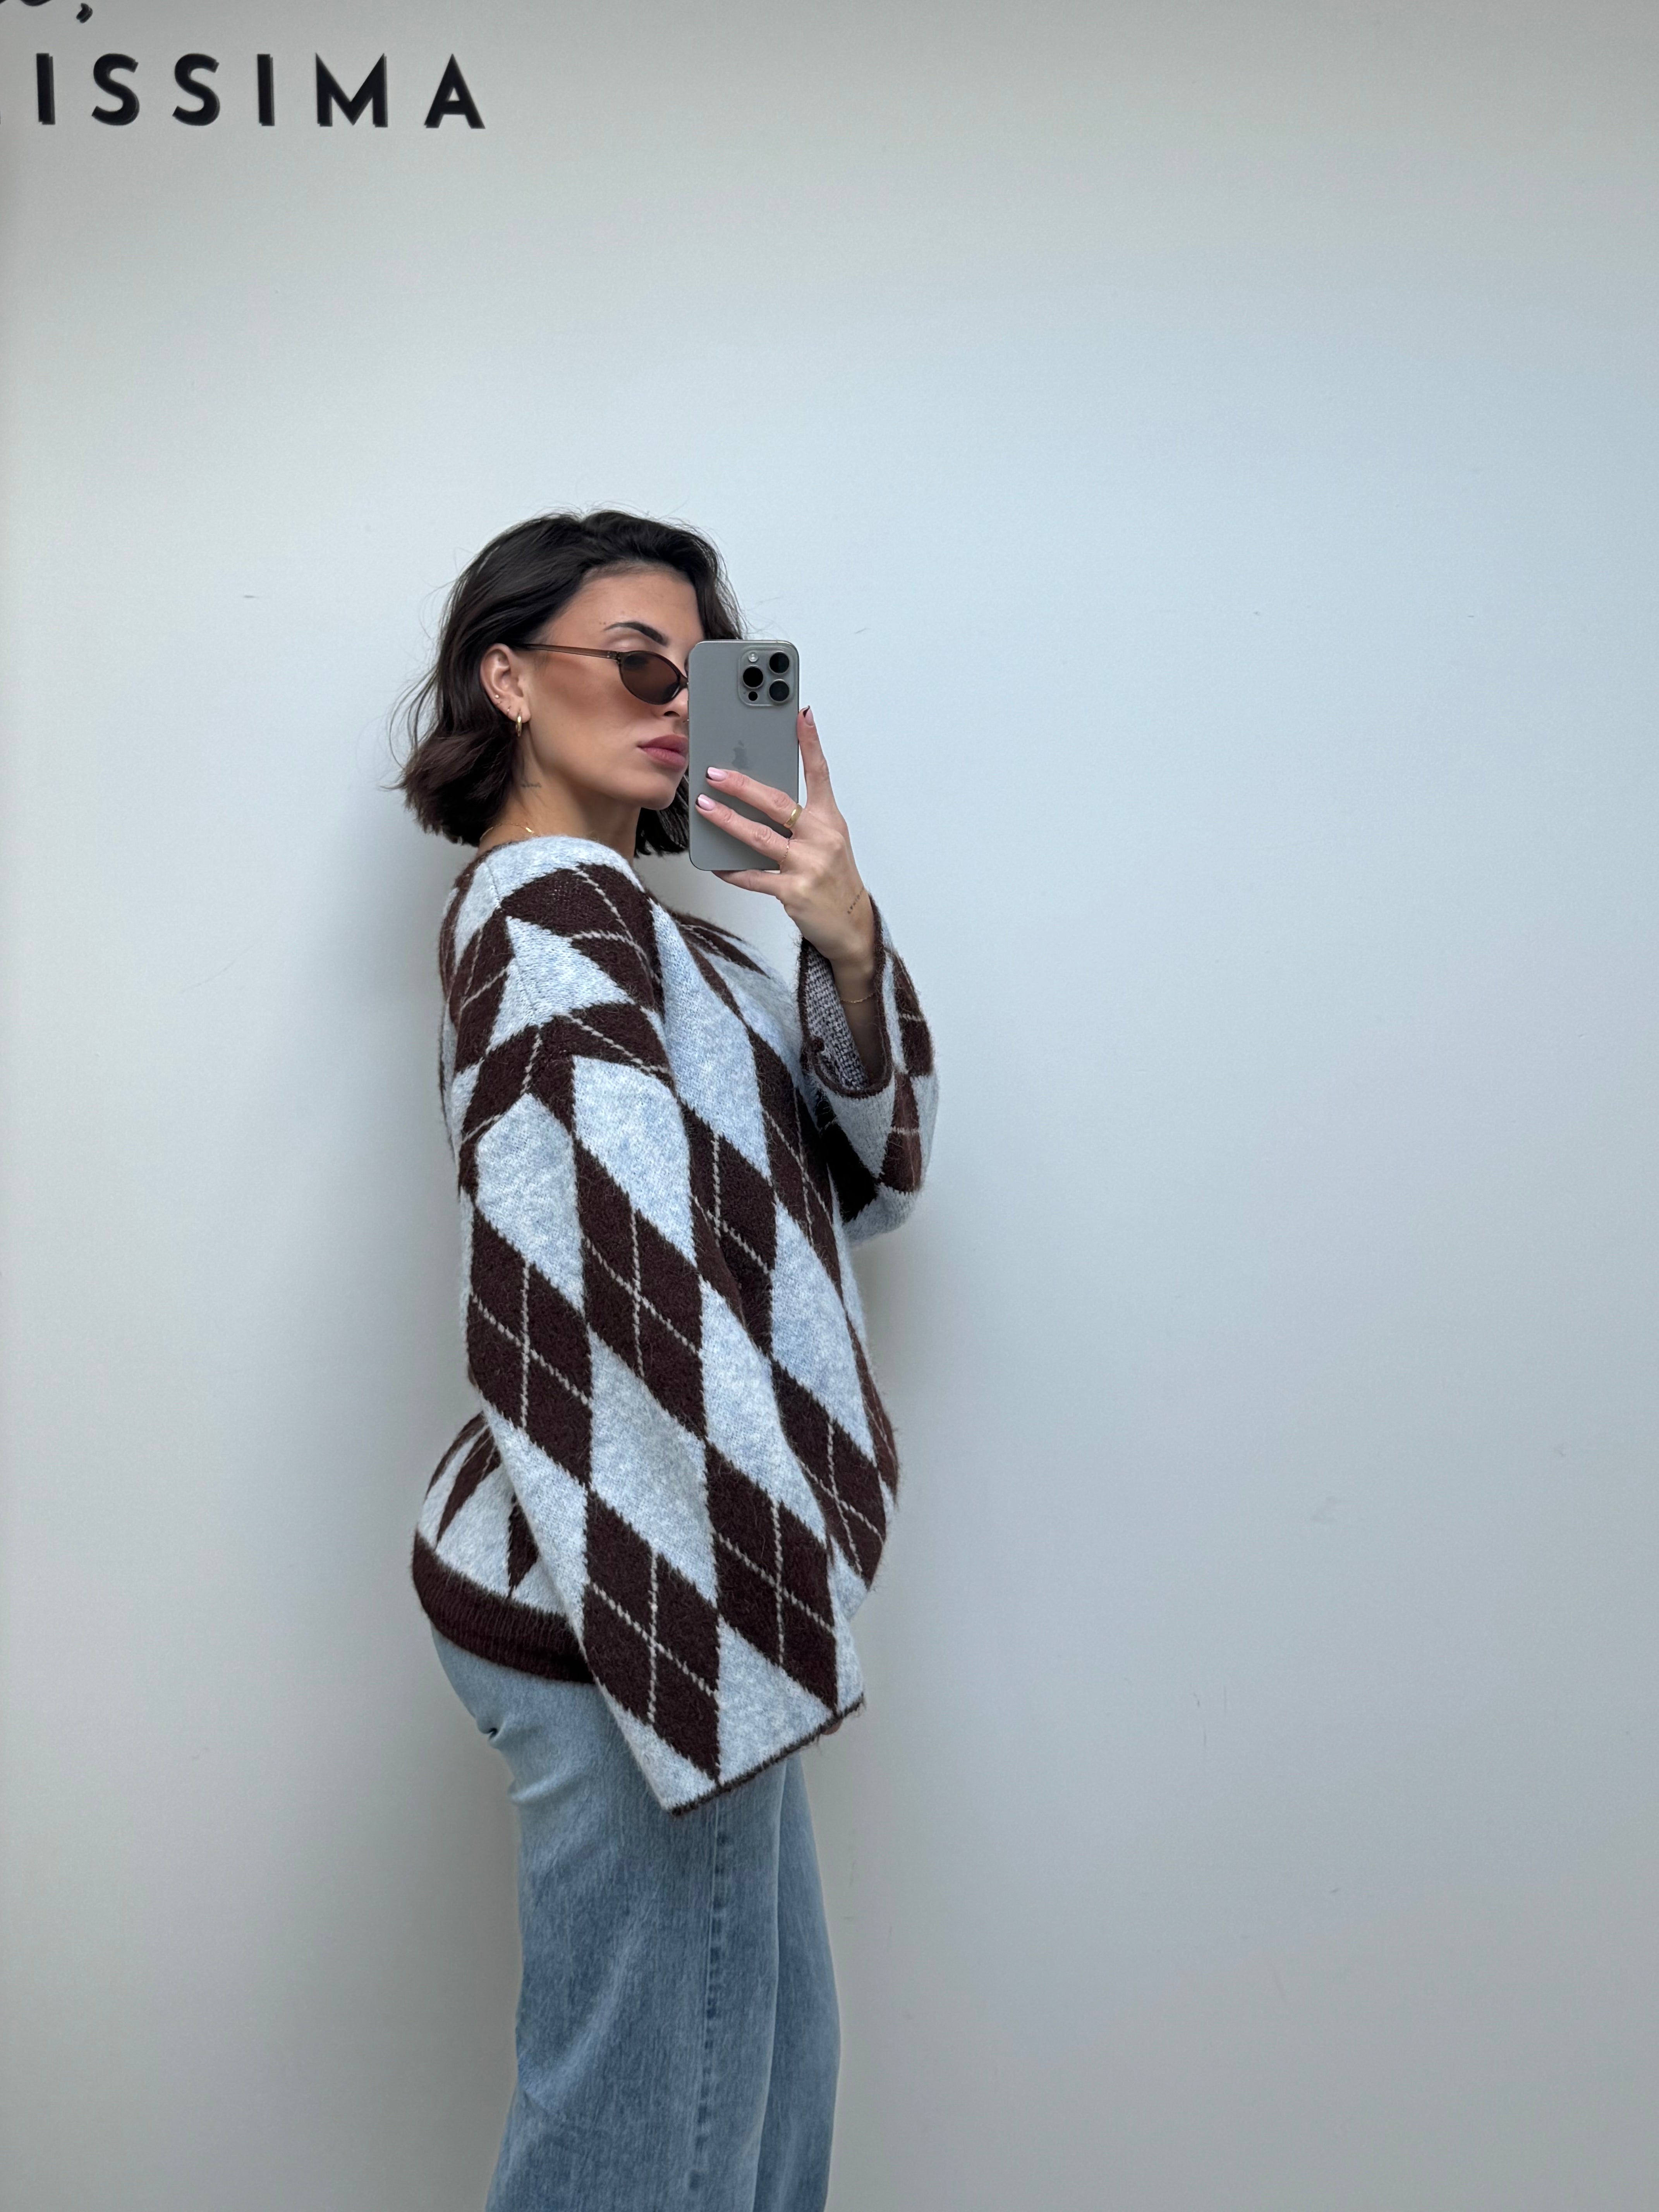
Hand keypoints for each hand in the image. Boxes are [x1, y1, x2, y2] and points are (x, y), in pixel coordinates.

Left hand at [694, 707, 876, 979]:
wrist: (851, 925)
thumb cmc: (834, 879)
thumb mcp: (828, 841)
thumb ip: (801, 818)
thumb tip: (761, 796)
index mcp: (830, 821)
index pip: (819, 774)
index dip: (810, 743)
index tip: (801, 715)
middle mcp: (821, 839)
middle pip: (778, 803)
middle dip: (743, 785)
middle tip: (715, 772)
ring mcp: (807, 866)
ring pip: (760, 838)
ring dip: (728, 820)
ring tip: (705, 807)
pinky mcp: (794, 892)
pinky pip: (755, 877)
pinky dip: (733, 871)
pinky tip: (716, 863)